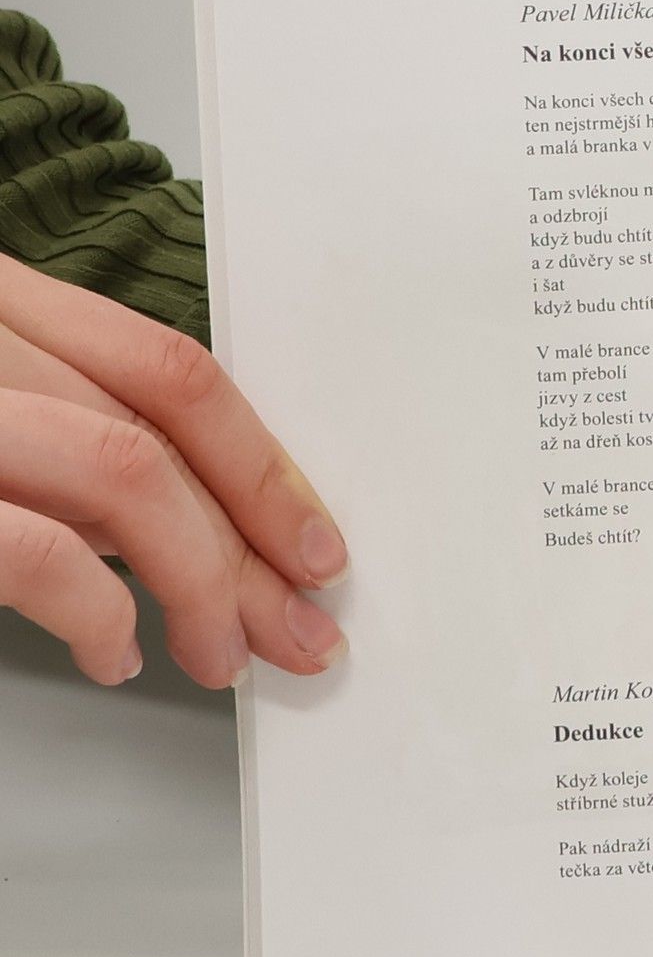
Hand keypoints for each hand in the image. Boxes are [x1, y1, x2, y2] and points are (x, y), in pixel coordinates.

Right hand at [0, 258, 346, 686]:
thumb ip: (80, 446)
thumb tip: (212, 530)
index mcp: (0, 301)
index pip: (168, 369)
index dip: (262, 465)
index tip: (316, 544)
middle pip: (164, 430)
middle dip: (254, 545)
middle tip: (300, 630)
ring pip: (128, 476)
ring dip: (203, 583)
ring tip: (219, 655)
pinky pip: (45, 554)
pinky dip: (99, 614)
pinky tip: (115, 652)